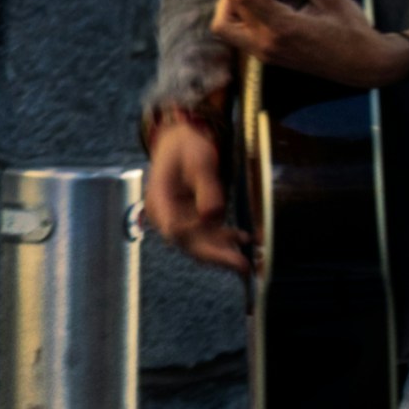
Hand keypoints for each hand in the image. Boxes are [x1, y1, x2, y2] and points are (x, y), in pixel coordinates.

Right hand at [144, 106, 245, 271]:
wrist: (181, 142)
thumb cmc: (187, 148)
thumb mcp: (198, 160)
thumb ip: (206, 187)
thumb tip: (214, 216)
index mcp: (159, 202)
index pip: (174, 228)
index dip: (195, 235)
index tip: (220, 233)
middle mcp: (166, 216)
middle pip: (188, 243)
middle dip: (216, 256)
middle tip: (242, 265)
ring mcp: (179, 220)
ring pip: (200, 244)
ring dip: (224, 252)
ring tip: (249, 258)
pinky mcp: (192, 220)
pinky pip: (208, 236)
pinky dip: (226, 240)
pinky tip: (245, 238)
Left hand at [212, 0, 408, 94]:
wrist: (363, 65)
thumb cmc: (353, 31)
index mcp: (283, 28)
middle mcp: (265, 43)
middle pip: (225, 12)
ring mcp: (263, 53)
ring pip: (224, 27)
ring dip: (229, 1)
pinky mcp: (265, 55)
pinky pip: (238, 33)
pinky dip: (239, 13)